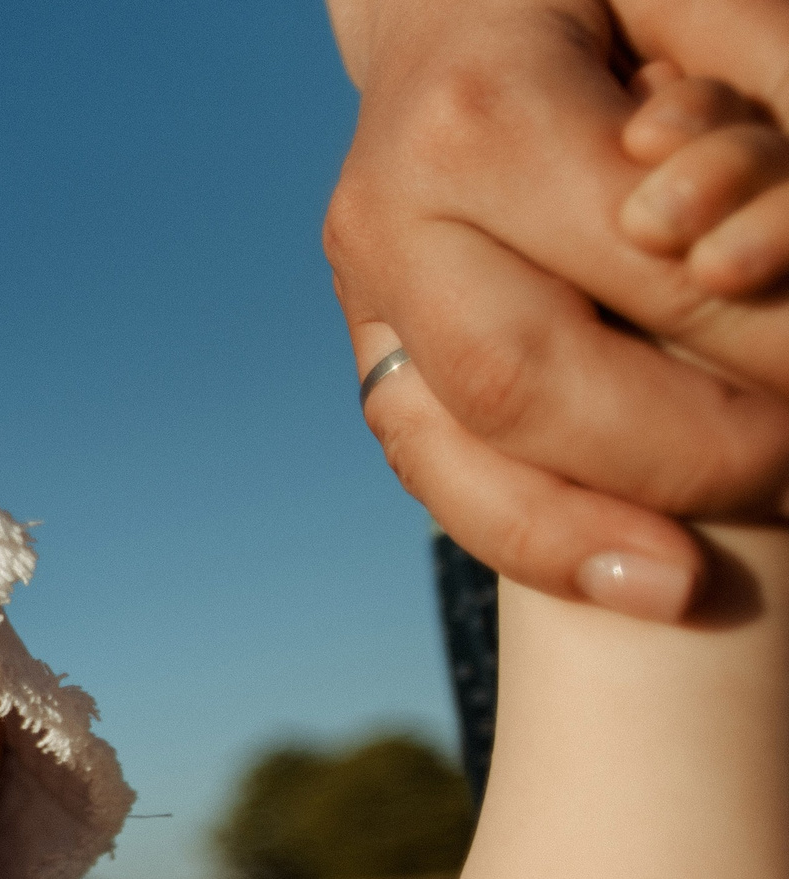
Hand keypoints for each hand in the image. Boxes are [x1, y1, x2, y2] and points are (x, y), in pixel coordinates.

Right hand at [324, 0, 788, 619]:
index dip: (766, 334)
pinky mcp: (368, 345)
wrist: (448, 5)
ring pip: (459, 451)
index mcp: (477, 114)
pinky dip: (534, 537)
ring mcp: (364, 291)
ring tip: (700, 585)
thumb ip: (765, 75)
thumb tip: (773, 245)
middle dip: (685, 449)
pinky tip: (633, 578)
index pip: (645, 264)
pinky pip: (433, 472)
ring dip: (591, 531)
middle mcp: (392, 214)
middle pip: (528, 381)